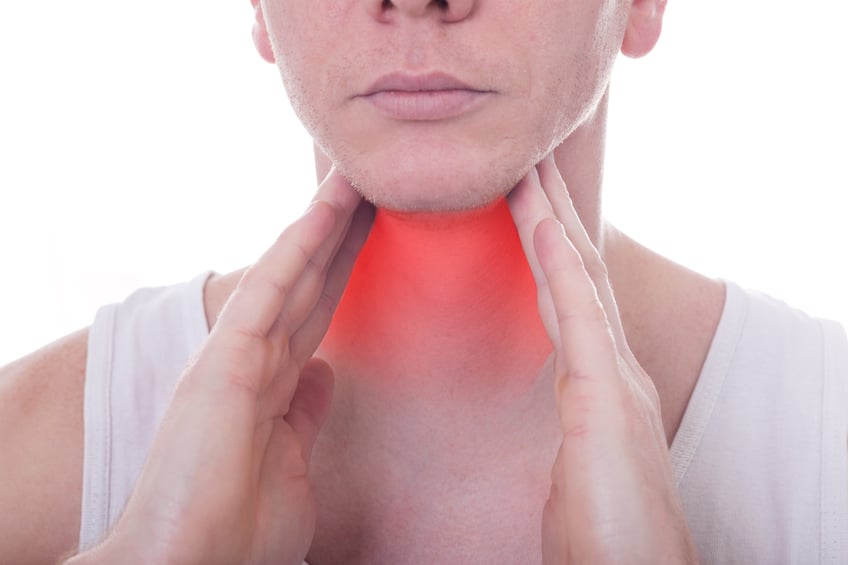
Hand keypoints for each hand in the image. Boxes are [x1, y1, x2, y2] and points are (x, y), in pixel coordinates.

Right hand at [70, 170, 372, 564]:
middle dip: (343, 234)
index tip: (374, 235)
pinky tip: (326, 206)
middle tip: (374, 186)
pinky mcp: (226, 359)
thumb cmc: (241, 532)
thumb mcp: (294, 462)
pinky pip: (270, 289)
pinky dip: (298, 245)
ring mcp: (239, 355)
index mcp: (275, 385)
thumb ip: (307, 411)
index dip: (346, 270)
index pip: (319, 311)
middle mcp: (257, 360)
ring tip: (357, 176)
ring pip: (292, 272)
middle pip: (311, 282)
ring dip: (325, 222)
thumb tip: (325, 371)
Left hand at [508, 156, 696, 563]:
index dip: (546, 246)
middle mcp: (613, 368)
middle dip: (551, 213)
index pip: (567, 297)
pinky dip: (559, 262)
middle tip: (525, 159)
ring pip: (579, 276)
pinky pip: (579, 313)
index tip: (520, 202)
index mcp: (599, 383)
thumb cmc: (607, 535)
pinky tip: (537, 220)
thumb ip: (569, 424)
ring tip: (526, 166)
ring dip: (551, 217)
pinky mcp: (609, 399)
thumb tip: (553, 407)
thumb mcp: (575, 464)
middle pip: (577, 271)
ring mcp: (616, 378)